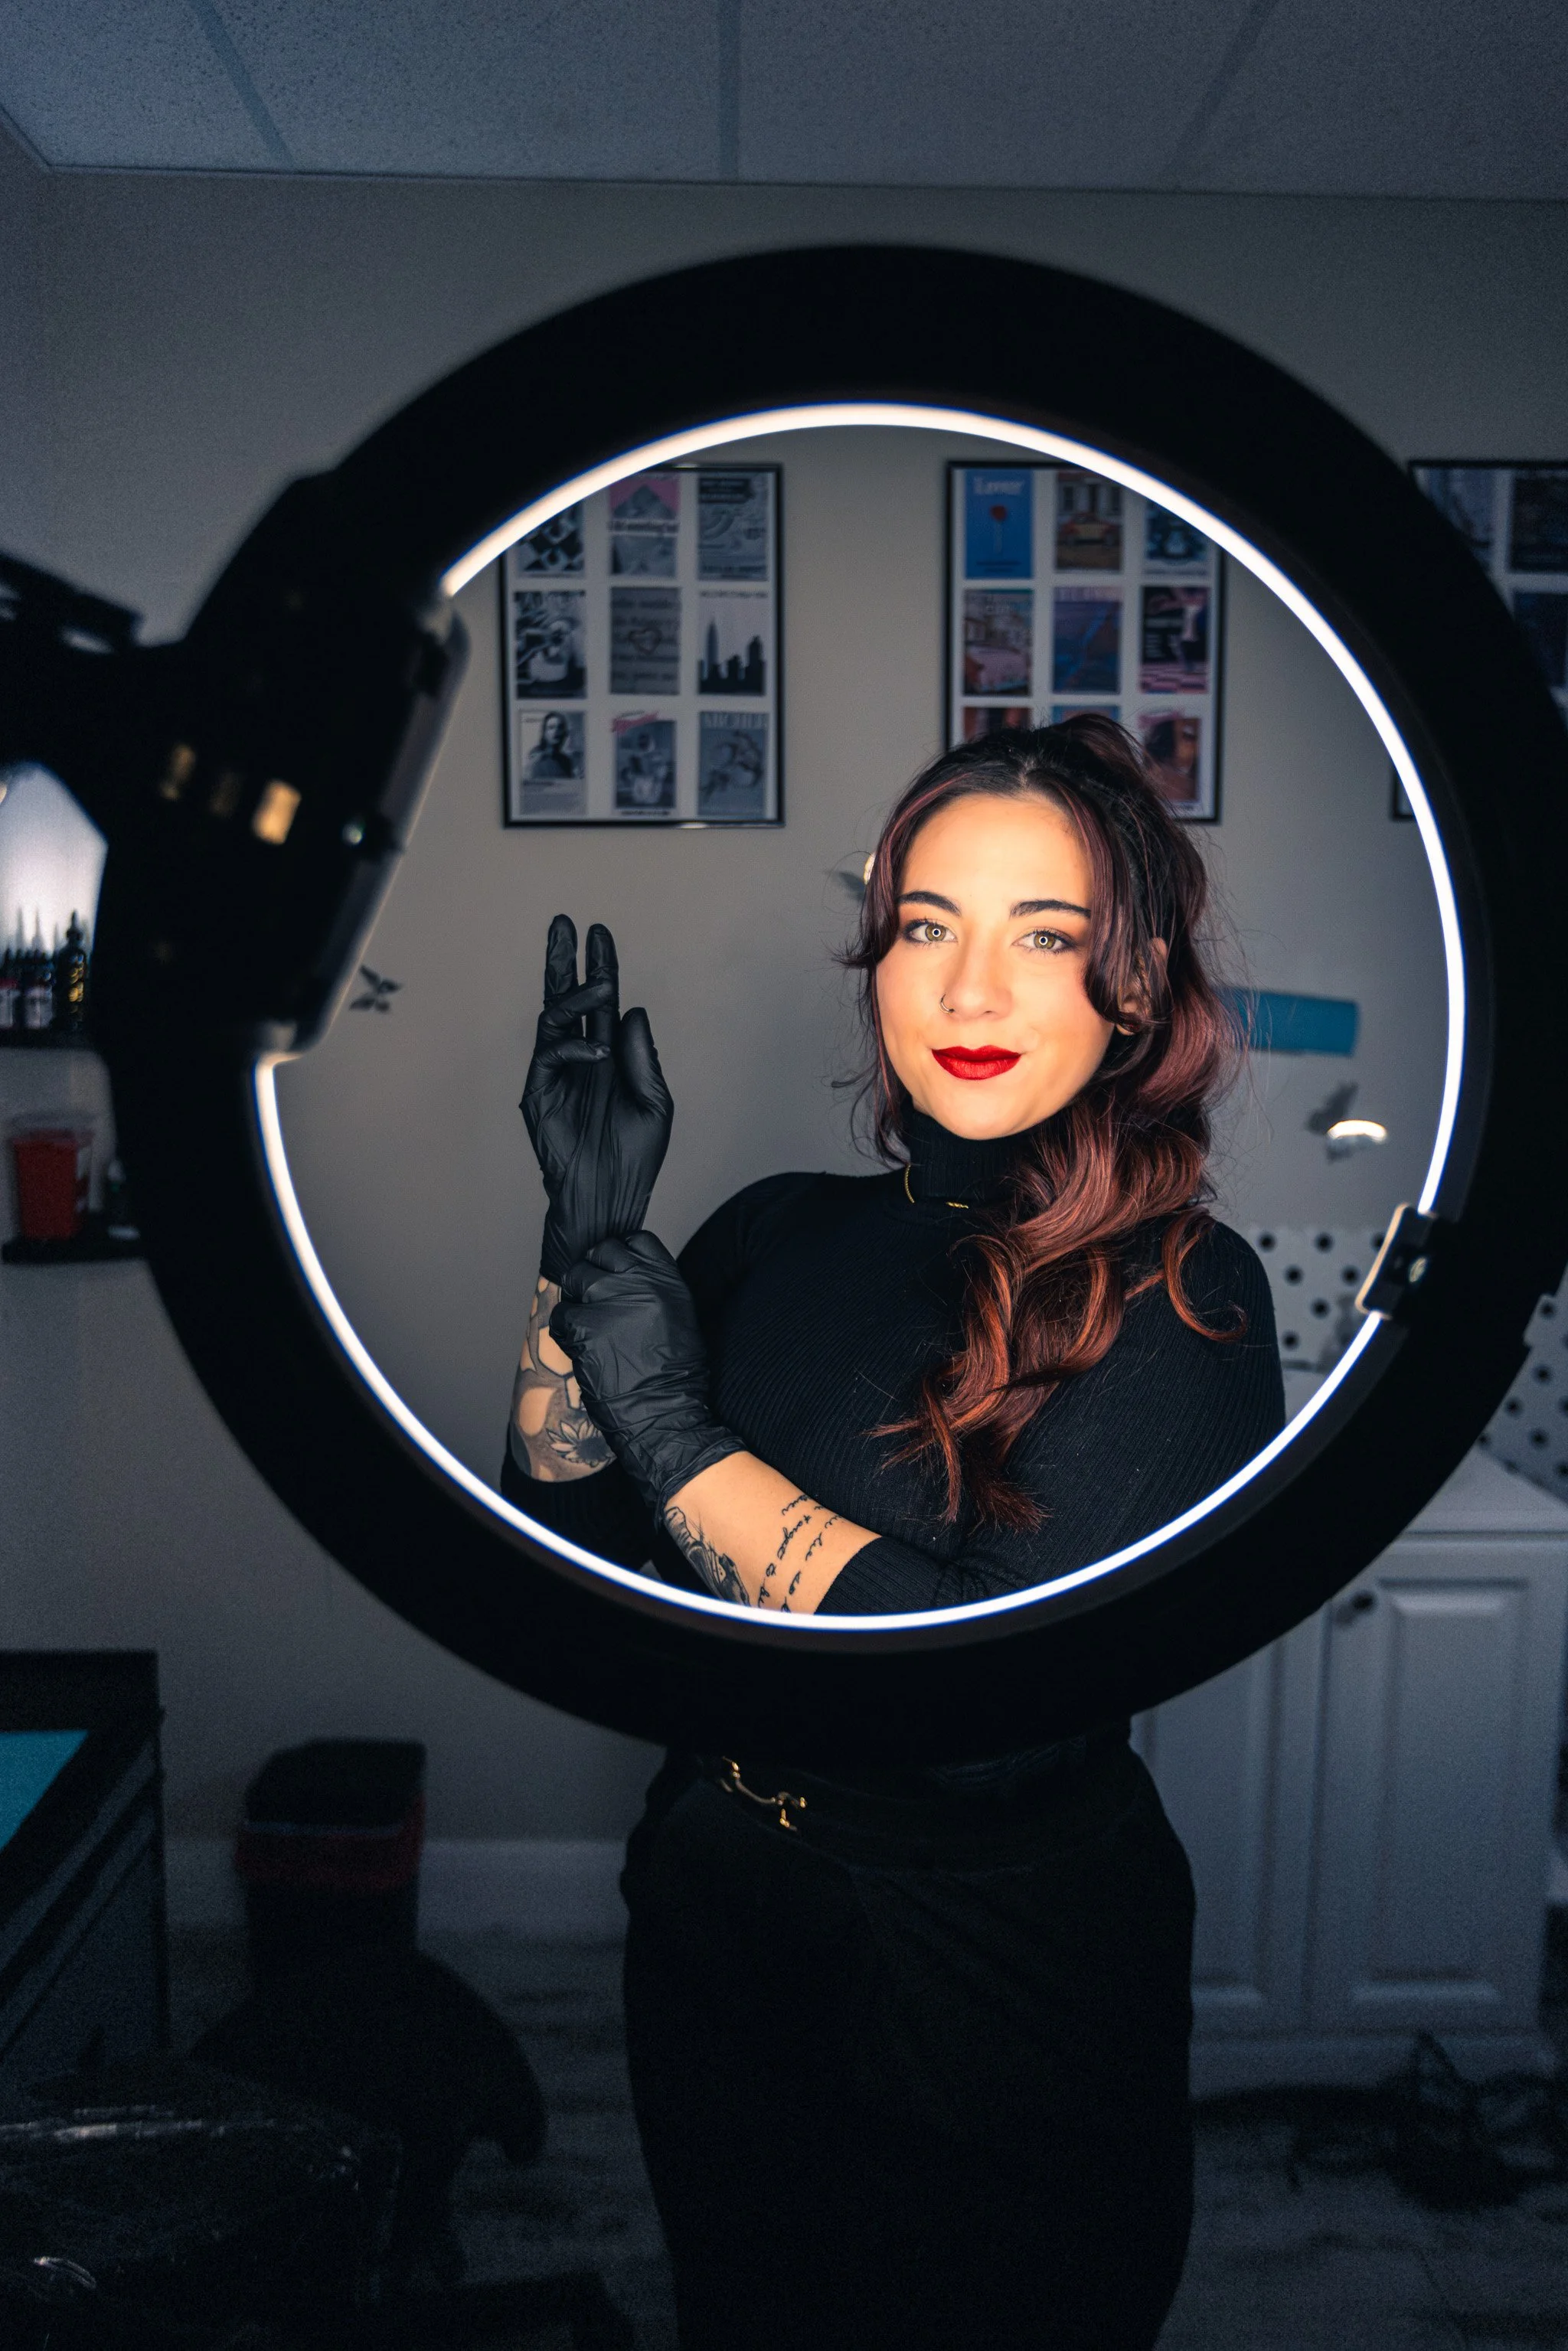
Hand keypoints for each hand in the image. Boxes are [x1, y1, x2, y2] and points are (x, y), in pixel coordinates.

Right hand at [522, 915, 672, 1282]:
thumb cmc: (635, 1157)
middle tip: (564, 923)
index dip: (598, 966)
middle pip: (565, 997)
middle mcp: (578, 1058)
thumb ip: (643, 1056)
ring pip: (554, 1018)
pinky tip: (598, 1050)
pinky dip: (575, 1046)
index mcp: (607, 1055)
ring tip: (600, 986)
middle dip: (564, 960)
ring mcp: (555, 1074)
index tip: (598, 933)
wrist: (610, 1198)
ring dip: (577, 997)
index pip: (600, 1001)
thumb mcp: (655, 1102)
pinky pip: (550, 1055)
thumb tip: (631, 1009)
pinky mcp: (539, 1094)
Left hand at [550, 1234, 743, 1518]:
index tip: (614, 1268)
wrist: (664, 1416)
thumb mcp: (680, 1318)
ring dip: (578, 1301)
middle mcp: (638, 1283)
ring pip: (575, 1279)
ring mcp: (608, 1301)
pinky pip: (560, 1314)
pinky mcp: (582, 1326)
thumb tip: (627, 1278)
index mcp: (668, 1280)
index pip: (635, 1241)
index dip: (619, 1253)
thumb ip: (654, 1290)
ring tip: (591, 1329)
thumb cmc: (676, 1377)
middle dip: (593, 1272)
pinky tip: (582, 1348)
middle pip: (600, 1253)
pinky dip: (565, 1330)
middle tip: (595, 1299)